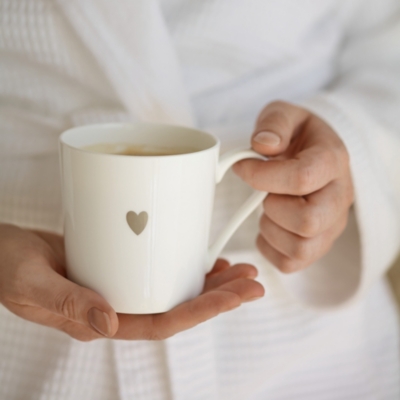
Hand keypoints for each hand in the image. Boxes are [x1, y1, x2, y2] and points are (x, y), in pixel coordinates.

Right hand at [0, 224, 263, 340]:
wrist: (1, 252)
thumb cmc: (9, 268)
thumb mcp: (31, 284)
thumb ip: (68, 305)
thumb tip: (111, 324)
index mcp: (100, 320)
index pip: (161, 322)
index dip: (202, 311)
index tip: (236, 296)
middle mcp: (117, 307)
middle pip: (178, 307)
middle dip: (220, 296)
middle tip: (253, 281)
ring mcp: (120, 287)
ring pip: (174, 290)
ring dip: (210, 282)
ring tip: (241, 270)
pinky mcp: (120, 268)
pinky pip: (159, 272)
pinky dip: (185, 266)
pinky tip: (205, 261)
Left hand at [233, 101, 353, 272]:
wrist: (314, 154)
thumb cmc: (297, 136)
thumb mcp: (285, 115)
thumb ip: (274, 123)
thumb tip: (262, 145)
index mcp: (332, 161)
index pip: (302, 178)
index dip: (262, 176)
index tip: (241, 167)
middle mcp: (339, 198)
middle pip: (308, 221)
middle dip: (272, 208)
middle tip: (264, 193)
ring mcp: (331, 226)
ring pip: (300, 248)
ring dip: (270, 229)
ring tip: (268, 208)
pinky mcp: (318, 245)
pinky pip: (290, 263)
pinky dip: (270, 247)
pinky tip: (269, 224)